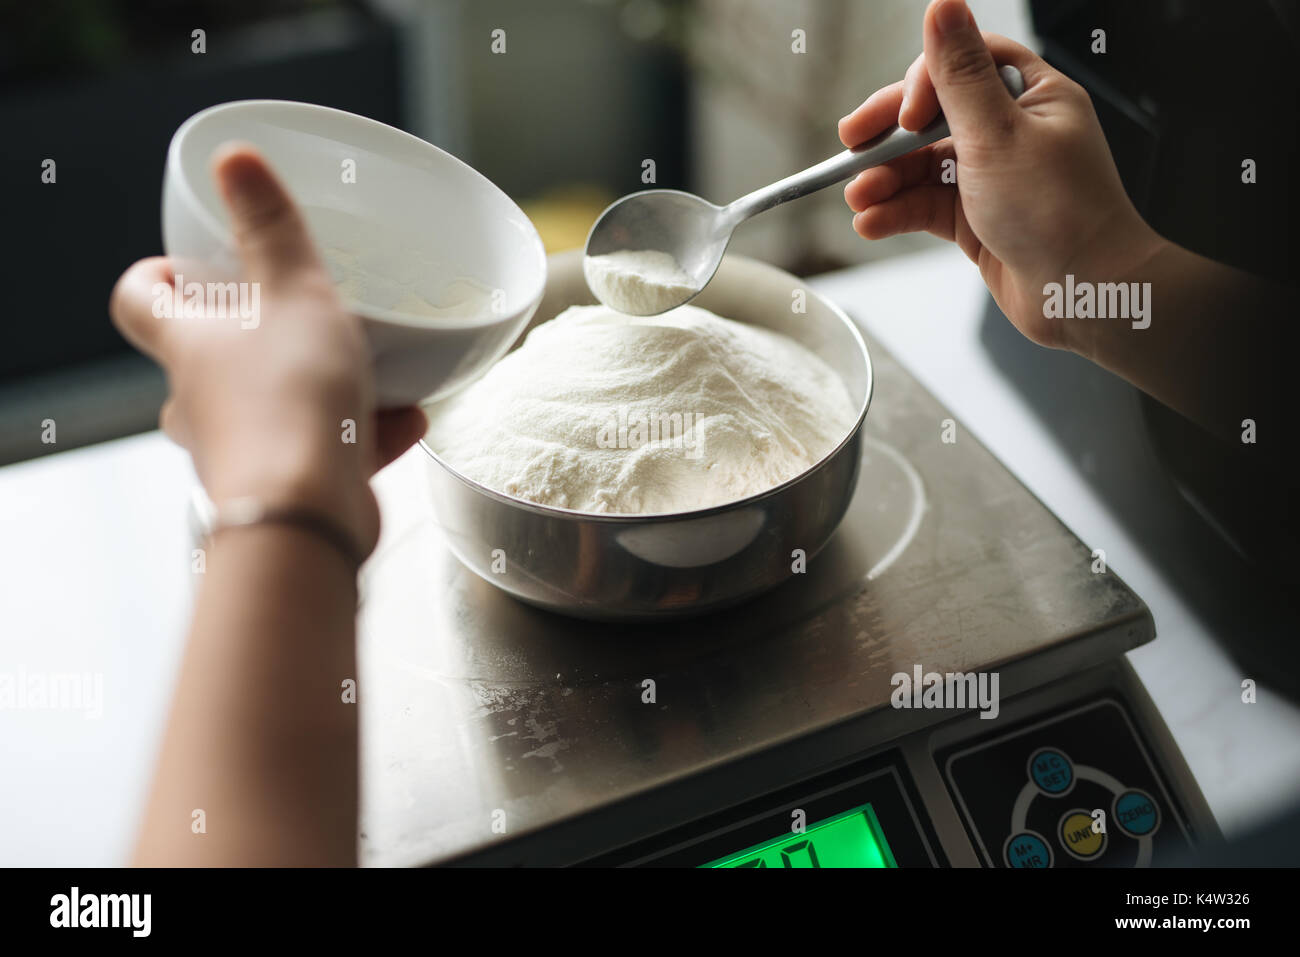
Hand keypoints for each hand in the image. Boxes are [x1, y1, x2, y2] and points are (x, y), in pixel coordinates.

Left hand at [110, 144, 425, 556]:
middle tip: (298, 312)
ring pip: (275, 406)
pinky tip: (408, 420)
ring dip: (323, 385)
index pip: (140, 300)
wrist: (306, 517)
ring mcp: (241, 450)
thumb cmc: (291, 404)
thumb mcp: (295, 293)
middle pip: (209, 356)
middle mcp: (201, 401)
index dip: (157, 277)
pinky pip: (323, 448)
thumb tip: (235, 159)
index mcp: (188, 345)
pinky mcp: (287, 489)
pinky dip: (362, 433)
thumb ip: (271, 227)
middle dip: (254, 334)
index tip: (187, 265)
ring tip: (379, 371)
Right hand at [838, 0, 1165, 353]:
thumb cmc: (1060, 214)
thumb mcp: (999, 133)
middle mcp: (1012, 132)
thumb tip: (941, 7)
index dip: (922, 84)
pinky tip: (871, 222)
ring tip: (857, 199)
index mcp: (1032, 96)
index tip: (901, 117)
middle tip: (849, 146)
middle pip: (932, 116)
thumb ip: (960, 74)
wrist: (1086, 295)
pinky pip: (925, 206)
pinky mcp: (977, 220)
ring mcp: (993, 177)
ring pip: (923, 166)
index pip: (963, 66)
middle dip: (888, 136)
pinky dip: (896, 212)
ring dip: (885, 180)